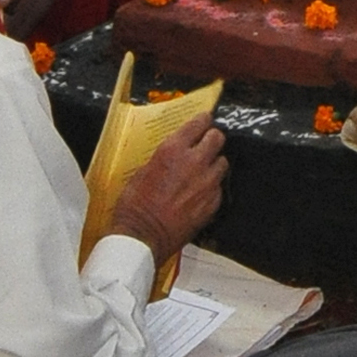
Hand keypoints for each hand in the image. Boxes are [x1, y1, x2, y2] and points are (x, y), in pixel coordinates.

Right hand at [112, 113, 226, 257]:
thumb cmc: (135, 207)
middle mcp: (194, 162)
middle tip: (206, 143)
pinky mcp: (212, 202)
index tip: (204, 119)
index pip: (198, 123)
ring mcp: (206, 183)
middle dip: (212, 138)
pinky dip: (211, 187)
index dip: (202, 120)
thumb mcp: (140, 173)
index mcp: (173, 150)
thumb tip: (170, 157)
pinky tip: (199, 193)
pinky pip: (219, 187)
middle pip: (217, 138)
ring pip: (222, 162)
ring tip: (202, 171)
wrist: (143, 236)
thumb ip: (162, 160)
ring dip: (213, 164)